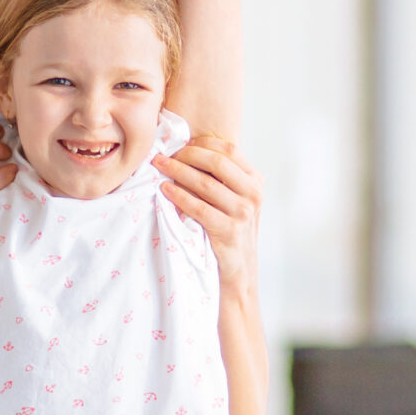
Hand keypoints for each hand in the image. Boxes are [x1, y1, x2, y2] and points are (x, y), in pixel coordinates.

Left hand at [156, 136, 260, 285]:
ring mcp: (243, 213)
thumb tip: (188, 149)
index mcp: (255, 181)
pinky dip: (179, 196)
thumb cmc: (230, 230)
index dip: (202, 144)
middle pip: (217, 162)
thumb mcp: (235, 200)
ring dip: (178, 172)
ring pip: (206, 183)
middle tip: (164, 156)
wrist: (239, 270)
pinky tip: (165, 190)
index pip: (229, 149)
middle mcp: (253, 194)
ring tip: (160, 167)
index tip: (180, 145)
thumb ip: (222, 178)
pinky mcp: (229, 231)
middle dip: (187, 155)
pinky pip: (198, 208)